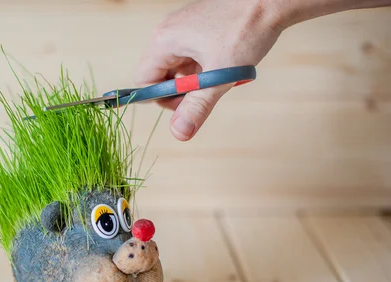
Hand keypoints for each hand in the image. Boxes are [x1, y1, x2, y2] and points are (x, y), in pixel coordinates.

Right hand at [135, 0, 283, 140]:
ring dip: (194, 80)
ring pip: (176, 68)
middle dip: (181, 90)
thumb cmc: (246, 30)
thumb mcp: (219, 76)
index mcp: (164, 41)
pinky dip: (203, 68)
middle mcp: (168, 33)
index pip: (144, 81)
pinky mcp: (196, 28)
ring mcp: (182, 28)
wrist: (272, 1)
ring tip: (219, 77)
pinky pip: (190, 57)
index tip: (187, 102)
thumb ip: (197, 107)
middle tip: (206, 92)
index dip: (162, 99)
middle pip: (159, 75)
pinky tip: (223, 66)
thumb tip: (179, 133)